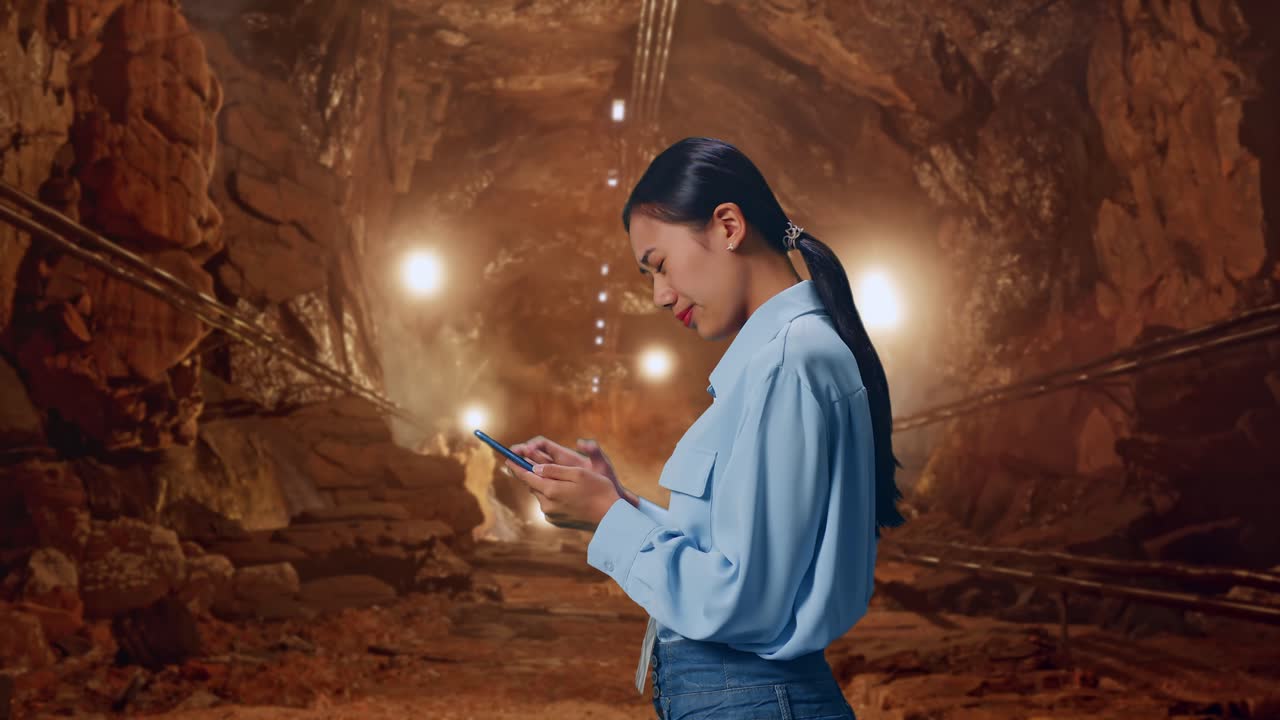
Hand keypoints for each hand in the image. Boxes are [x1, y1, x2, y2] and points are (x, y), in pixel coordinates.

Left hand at [504, 458, 622, 530]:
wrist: (610, 517)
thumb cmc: (598, 490)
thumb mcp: (578, 473)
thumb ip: (554, 470)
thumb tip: (535, 468)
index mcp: (551, 490)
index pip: (526, 476)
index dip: (516, 466)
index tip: (507, 459)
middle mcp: (547, 504)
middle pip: (533, 485)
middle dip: (533, 475)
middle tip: (534, 463)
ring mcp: (551, 515)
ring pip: (541, 495)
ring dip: (544, 486)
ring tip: (559, 479)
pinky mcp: (556, 521)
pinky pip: (548, 505)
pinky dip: (552, 497)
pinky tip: (567, 494)